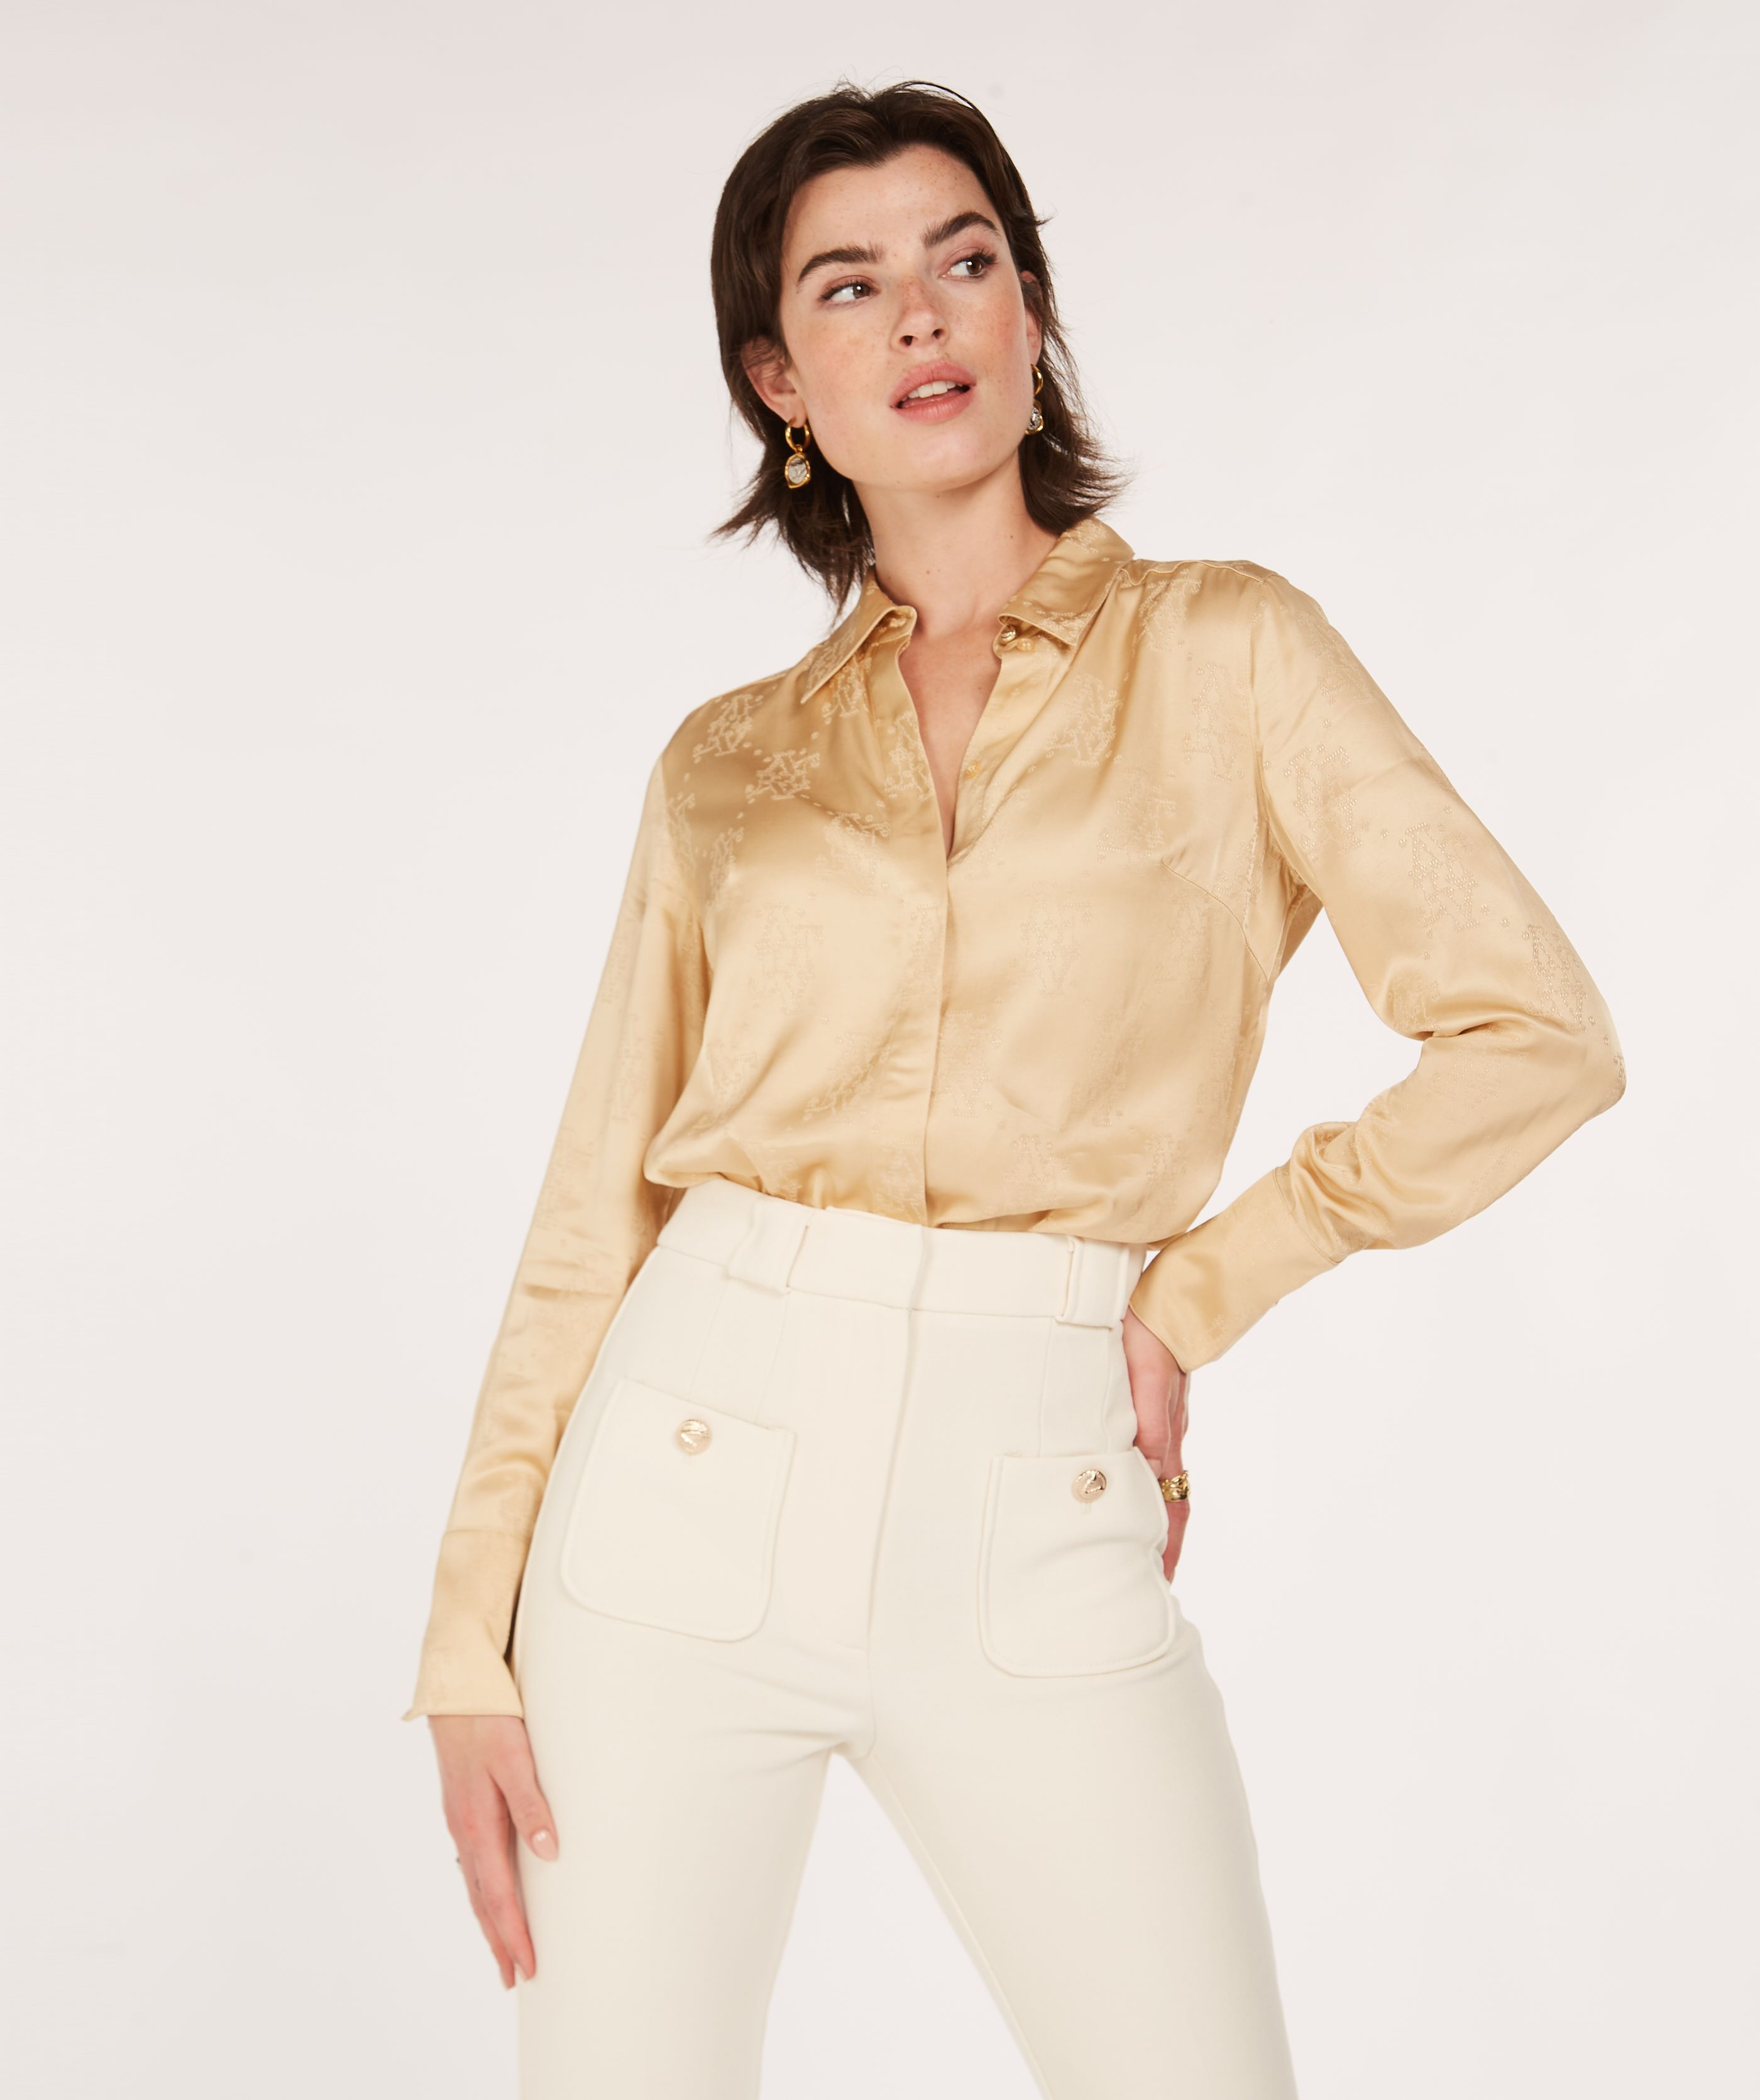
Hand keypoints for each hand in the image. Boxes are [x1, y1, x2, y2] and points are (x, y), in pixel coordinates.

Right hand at [427, 1714, 557, 1987]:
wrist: (454, 1688)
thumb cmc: (487, 1720)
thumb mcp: (515, 1758)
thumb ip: (532, 1805)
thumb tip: (549, 1853)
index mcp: (477, 1825)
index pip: (498, 1895)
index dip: (513, 1934)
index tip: (527, 1967)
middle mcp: (464, 1829)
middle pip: (482, 1899)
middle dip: (499, 1940)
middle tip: (514, 1977)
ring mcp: (460, 1818)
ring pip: (475, 1882)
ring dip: (489, 1918)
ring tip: (502, 1947)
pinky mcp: (461, 1806)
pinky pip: (471, 1861)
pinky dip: (480, 1888)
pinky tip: (486, 1890)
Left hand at [1122, 1306, 1189, 1582]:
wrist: (1168, 1299)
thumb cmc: (1148, 1335)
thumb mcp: (1145, 1380)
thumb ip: (1152, 1424)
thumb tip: (1153, 1471)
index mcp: (1165, 1439)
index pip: (1169, 1508)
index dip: (1166, 1548)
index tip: (1159, 1584)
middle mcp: (1167, 1439)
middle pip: (1169, 1506)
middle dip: (1161, 1548)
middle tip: (1149, 1587)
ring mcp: (1162, 1427)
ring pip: (1160, 1487)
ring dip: (1154, 1523)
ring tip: (1141, 1555)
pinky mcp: (1153, 1412)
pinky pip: (1151, 1462)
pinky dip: (1146, 1491)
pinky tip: (1132, 1496)